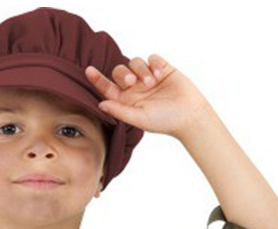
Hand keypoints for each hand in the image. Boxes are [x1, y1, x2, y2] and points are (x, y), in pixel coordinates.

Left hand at [84, 54, 211, 137]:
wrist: (189, 114)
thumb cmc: (164, 121)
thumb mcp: (139, 118)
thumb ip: (120, 111)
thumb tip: (100, 104)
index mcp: (127, 101)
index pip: (108, 88)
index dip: (97, 79)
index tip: (88, 71)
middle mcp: (135, 88)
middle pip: (119, 71)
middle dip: (123, 73)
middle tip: (132, 82)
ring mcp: (148, 77)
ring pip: (134, 62)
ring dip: (141, 70)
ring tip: (151, 82)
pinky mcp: (161, 68)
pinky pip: (151, 57)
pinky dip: (152, 64)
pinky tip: (159, 75)